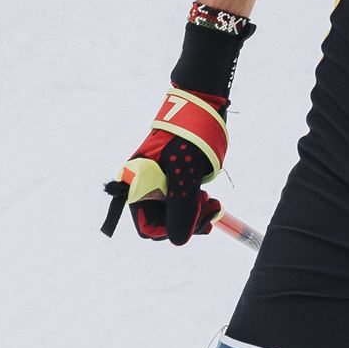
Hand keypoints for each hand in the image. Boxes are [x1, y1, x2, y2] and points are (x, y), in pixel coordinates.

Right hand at [101, 3, 253, 244]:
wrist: (200, 107)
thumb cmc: (188, 137)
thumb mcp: (185, 173)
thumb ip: (181, 208)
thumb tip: (179, 240)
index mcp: (136, 185)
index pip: (149, 227)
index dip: (174, 230)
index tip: (199, 219)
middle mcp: (143, 186)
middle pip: (162, 223)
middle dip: (187, 222)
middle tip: (213, 209)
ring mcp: (158, 182)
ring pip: (173, 214)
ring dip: (194, 214)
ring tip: (212, 202)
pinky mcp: (172, 177)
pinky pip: (180, 202)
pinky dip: (194, 205)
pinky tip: (207, 197)